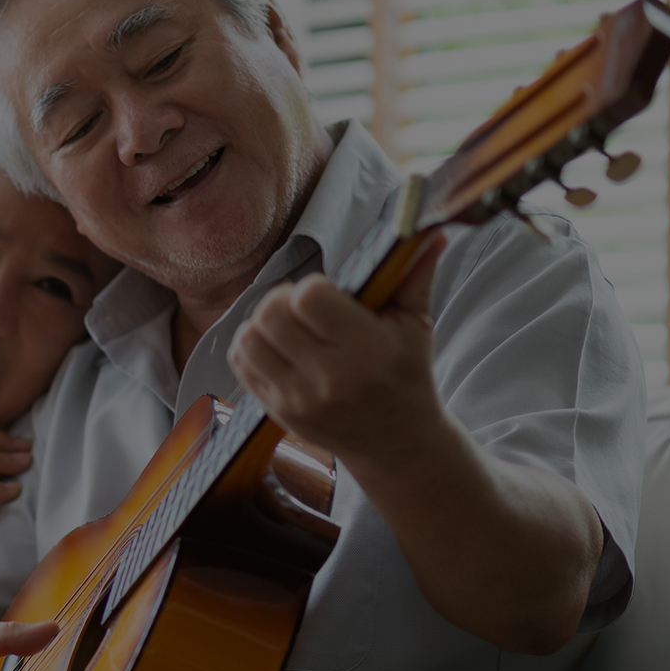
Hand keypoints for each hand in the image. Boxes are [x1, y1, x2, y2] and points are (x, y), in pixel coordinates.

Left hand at [227, 236, 448, 461]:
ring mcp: (298, 398)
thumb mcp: (416, 325)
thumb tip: (429, 230)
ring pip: (249, 338)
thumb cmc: (405, 374)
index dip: (313, 287)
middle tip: (302, 308)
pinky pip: (240, 364)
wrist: (395, 441)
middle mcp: (329, 378)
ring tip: (288, 328)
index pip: (309, 298)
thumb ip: (416, 275)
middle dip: (283, 301)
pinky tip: (276, 347)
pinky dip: (251, 346)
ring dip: (262, 324)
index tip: (328, 296)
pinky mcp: (277, 411)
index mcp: (367, 351)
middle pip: (271, 314)